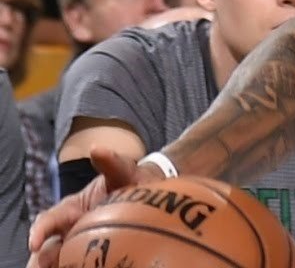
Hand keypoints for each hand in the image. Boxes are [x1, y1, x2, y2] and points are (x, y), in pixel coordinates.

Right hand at [27, 147, 165, 267]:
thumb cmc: (130, 181)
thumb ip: (111, 163)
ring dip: (60, 264)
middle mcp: (70, 228)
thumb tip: (97, 149)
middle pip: (49, 248)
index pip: (48, 221)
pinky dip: (76, 265)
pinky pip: (80, 262)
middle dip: (46, 258)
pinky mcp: (92, 254)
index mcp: (71, 209)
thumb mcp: (122, 171)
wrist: (149, 194)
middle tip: (49, 266)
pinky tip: (85, 267)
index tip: (34, 243)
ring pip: (61, 259)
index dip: (40, 231)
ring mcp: (81, 243)